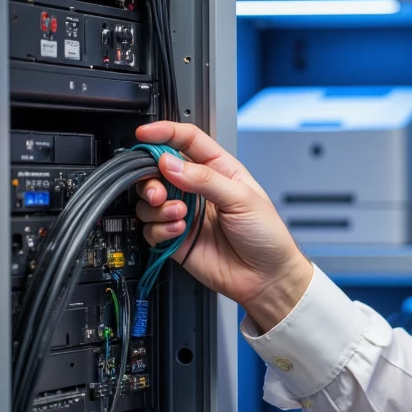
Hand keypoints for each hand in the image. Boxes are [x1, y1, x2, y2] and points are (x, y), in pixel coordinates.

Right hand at [134, 121, 312, 329]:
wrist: (267, 278)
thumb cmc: (267, 236)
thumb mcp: (242, 199)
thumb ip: (205, 179)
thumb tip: (169, 163)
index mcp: (218, 170)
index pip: (186, 141)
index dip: (164, 133)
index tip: (144, 134)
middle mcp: (197, 189)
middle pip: (158, 170)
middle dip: (151, 178)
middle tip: (158, 191)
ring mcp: (185, 214)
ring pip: (149, 200)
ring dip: (157, 207)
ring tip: (180, 216)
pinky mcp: (175, 239)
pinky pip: (150, 228)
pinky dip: (159, 229)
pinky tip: (179, 232)